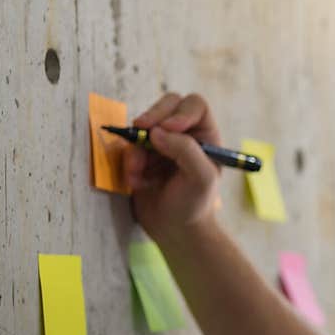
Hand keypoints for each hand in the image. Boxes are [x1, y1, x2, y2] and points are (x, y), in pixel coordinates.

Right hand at [124, 93, 221, 243]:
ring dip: (137, 148)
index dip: (180, 112)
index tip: (169, 128)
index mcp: (205, 135)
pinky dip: (129, 162)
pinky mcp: (142, 155)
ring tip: (138, 174)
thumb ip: (185, 151)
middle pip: (167, 105)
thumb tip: (156, 132)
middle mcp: (185, 134)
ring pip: (143, 126)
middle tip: (139, 129)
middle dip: (152, 117)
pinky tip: (137, 183)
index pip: (194, 105)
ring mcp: (161, 143)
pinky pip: (129, 146)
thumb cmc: (195, 204)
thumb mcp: (201, 178)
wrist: (174, 230)